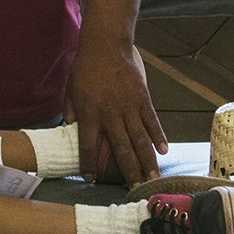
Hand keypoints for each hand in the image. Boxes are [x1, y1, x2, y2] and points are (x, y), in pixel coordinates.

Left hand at [65, 34, 166, 185]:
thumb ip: (70, 112)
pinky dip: (158, 136)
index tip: (91, 179)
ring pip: (140, 139)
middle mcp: (110, 115)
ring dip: (147, 161)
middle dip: (128, 172)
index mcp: (89, 114)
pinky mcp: (142, 98)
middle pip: (120, 149)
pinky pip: (152, 121)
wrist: (105, 44)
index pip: (88, 146)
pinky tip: (163, 151)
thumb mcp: (70, 90)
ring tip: (153, 179)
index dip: (89, 164)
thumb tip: (69, 129)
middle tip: (135, 190)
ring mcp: (128, 107)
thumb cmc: (85, 67)